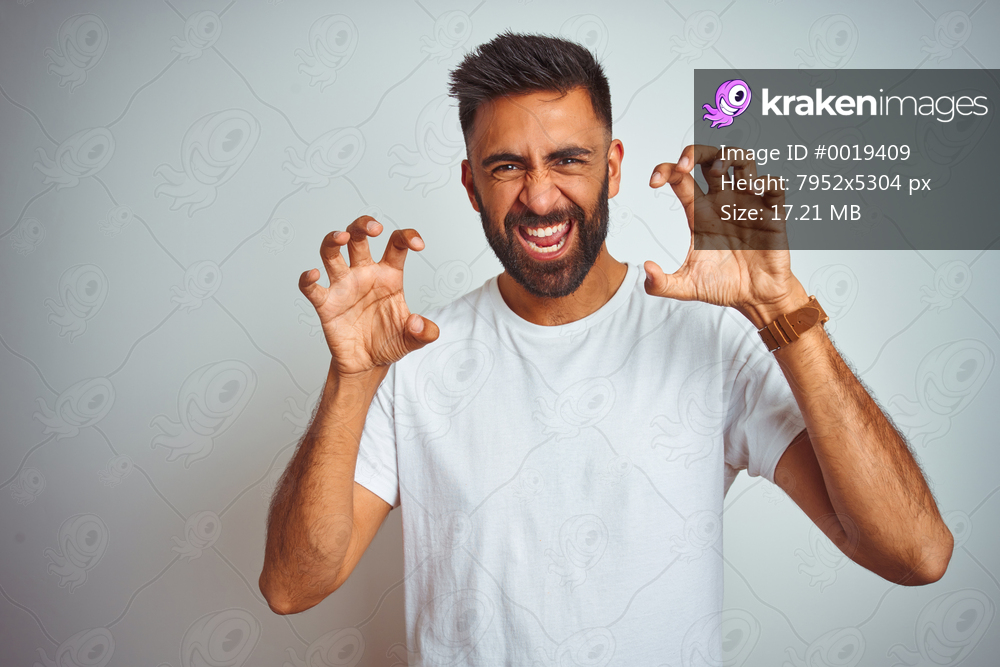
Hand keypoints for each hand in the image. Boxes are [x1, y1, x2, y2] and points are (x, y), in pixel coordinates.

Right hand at [299, 216, 438, 377]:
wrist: (368, 364)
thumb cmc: (389, 342)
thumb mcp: (414, 340)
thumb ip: (424, 333)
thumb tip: (418, 323)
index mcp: (388, 275)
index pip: (396, 245)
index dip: (407, 237)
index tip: (418, 245)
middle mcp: (364, 274)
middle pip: (358, 238)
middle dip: (363, 225)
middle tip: (374, 227)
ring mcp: (343, 287)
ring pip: (331, 253)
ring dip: (333, 240)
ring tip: (342, 237)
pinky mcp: (326, 304)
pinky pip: (311, 288)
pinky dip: (308, 280)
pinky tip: (313, 275)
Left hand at [644, 144, 808, 327]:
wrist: (755, 298)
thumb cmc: (723, 286)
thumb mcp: (686, 287)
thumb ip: (661, 284)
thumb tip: (646, 270)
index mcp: (699, 212)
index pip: (680, 177)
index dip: (665, 170)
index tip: (654, 183)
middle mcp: (722, 201)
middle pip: (709, 158)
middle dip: (696, 152)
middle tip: (685, 164)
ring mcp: (747, 204)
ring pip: (742, 162)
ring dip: (730, 157)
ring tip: (720, 170)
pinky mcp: (772, 214)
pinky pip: (774, 185)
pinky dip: (766, 180)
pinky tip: (755, 191)